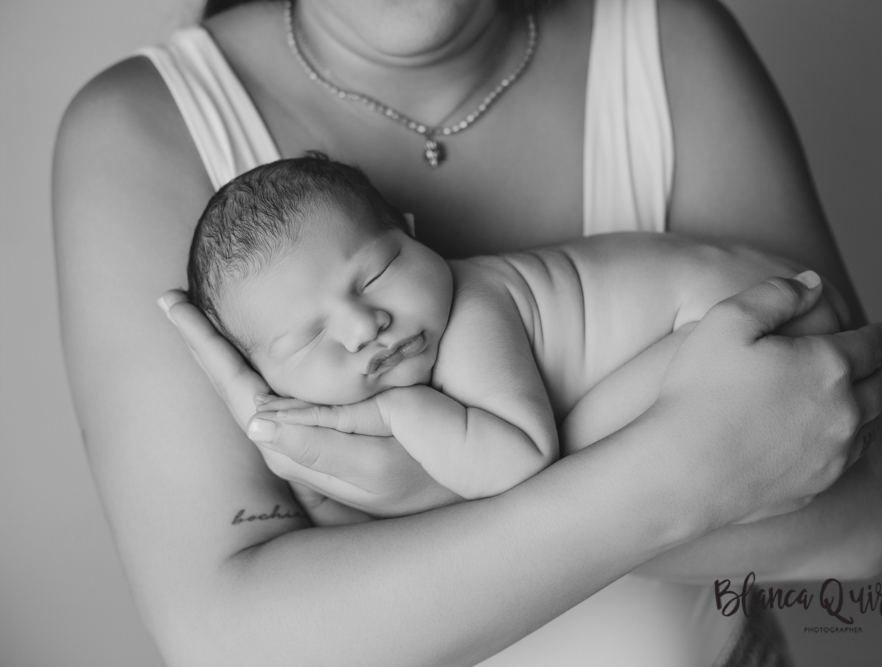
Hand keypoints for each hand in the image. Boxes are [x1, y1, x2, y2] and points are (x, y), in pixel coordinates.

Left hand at [157, 290, 460, 518]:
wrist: (483, 470)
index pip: (240, 396)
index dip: (208, 351)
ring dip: (227, 352)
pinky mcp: (336, 418)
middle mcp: (302, 442)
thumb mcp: (379, 466)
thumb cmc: (434, 470)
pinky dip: (259, 358)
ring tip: (201, 316)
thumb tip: (253, 423)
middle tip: (173, 301)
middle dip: (206, 346)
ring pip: (256, 386)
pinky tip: (254, 343)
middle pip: (238, 388)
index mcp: (304, 451)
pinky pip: (282, 387)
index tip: (177, 307)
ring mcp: (316, 431)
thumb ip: (320, 444)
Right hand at [652, 271, 881, 525]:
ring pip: (871, 424)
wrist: (683, 471)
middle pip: (880, 385)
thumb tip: (814, 284)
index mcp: (829, 365)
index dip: (878, 334)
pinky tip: (842, 436)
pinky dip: (856, 439)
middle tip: (879, 359)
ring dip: (874, 404)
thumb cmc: (699, 391)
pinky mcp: (817, 486)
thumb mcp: (728, 321)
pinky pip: (851, 458)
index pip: (870, 345)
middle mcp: (844, 411)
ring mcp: (834, 454)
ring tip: (867, 394)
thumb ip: (776, 294)